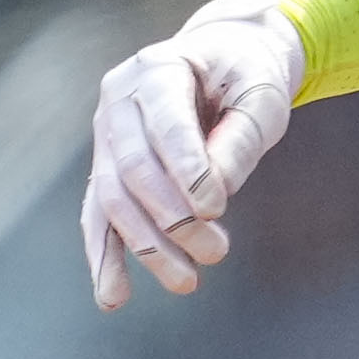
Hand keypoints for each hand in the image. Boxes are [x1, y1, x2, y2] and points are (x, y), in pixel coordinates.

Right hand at [82, 0, 303, 306]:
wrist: (220, 61)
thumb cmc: (244, 77)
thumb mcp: (261, 95)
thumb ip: (241, 138)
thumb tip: (216, 190)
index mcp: (157, 68)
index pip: (165, 125)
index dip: (187, 169)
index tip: (215, 209)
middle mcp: (119, 99)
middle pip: (134, 168)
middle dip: (173, 218)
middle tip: (218, 252)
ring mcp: (105, 134)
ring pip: (112, 198)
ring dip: (147, 247)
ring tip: (187, 281)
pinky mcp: (106, 167)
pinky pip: (97, 215)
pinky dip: (104, 256)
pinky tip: (113, 296)